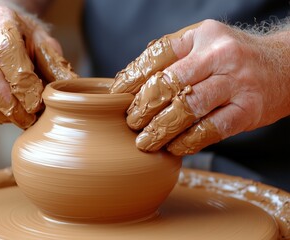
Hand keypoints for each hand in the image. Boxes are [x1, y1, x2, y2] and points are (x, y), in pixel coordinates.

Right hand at [0, 6, 77, 128]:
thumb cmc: (23, 40)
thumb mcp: (43, 44)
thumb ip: (54, 64)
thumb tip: (72, 88)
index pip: (5, 50)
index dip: (21, 81)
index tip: (37, 103)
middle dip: (9, 102)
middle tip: (29, 118)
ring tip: (20, 119)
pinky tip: (5, 116)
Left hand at [111, 19, 289, 155]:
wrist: (284, 66)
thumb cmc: (232, 58)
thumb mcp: (203, 44)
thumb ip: (171, 57)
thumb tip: (131, 80)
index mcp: (202, 36)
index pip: (158, 55)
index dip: (132, 77)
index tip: (116, 96)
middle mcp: (220, 56)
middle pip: (170, 83)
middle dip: (143, 107)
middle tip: (130, 122)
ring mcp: (236, 83)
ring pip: (188, 108)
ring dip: (161, 129)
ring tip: (144, 141)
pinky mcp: (248, 111)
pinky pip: (210, 130)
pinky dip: (187, 142)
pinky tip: (173, 147)